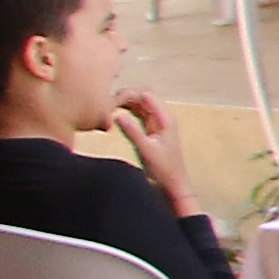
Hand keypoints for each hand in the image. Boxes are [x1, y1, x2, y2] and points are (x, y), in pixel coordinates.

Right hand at [106, 84, 192, 205]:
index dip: (127, 94)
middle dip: (124, 96)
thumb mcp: (145, 150)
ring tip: (106, 108)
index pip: (146, 94)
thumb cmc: (163, 169)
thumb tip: (117, 115)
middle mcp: (163, 116)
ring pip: (139, 103)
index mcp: (165, 118)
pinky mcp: (151, 127)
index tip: (110, 102)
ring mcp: (157, 121)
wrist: (172, 183)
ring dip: (124, 102)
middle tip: (106, 104)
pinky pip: (138, 112)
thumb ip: (132, 131)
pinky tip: (113, 113)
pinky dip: (126, 110)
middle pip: (142, 95)